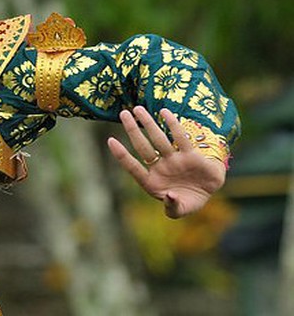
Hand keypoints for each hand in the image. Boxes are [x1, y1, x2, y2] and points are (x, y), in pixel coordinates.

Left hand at [107, 106, 226, 218]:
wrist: (208, 193)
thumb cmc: (187, 202)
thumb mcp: (179, 210)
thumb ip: (173, 208)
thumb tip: (169, 196)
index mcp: (151, 182)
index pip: (133, 167)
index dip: (121, 155)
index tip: (110, 140)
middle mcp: (160, 167)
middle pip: (143, 146)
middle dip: (133, 130)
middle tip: (123, 113)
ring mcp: (174, 159)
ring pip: (159, 139)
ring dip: (148, 124)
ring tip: (138, 109)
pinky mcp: (190, 155)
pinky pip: (180, 138)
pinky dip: (173, 125)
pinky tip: (165, 112)